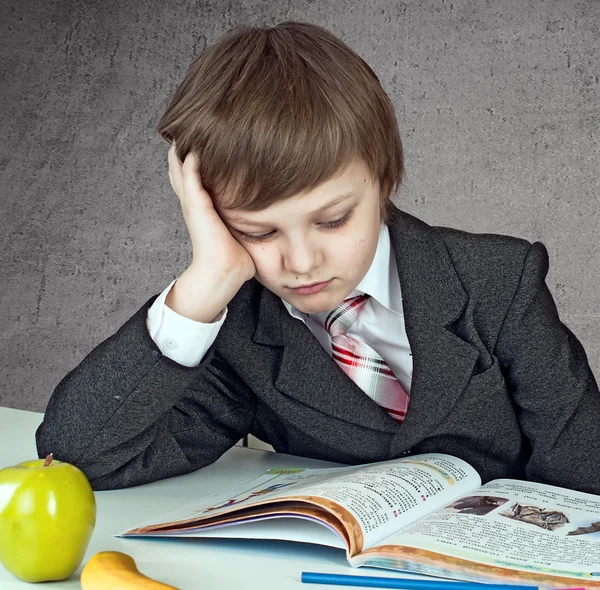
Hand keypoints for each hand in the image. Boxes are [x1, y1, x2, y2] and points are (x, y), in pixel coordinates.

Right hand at [166, 143, 255, 321]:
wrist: (225, 272)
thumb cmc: (235, 256)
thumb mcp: (239, 229)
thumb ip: (245, 216)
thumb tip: (266, 211)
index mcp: (203, 208)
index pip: (193, 178)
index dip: (193, 159)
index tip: (200, 138)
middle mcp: (194, 203)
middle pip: (181, 168)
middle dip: (183, 147)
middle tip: (185, 125)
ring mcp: (193, 203)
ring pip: (181, 168)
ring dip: (182, 148)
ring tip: (185, 126)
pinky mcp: (197, 205)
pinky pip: (190, 176)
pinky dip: (190, 159)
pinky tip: (193, 144)